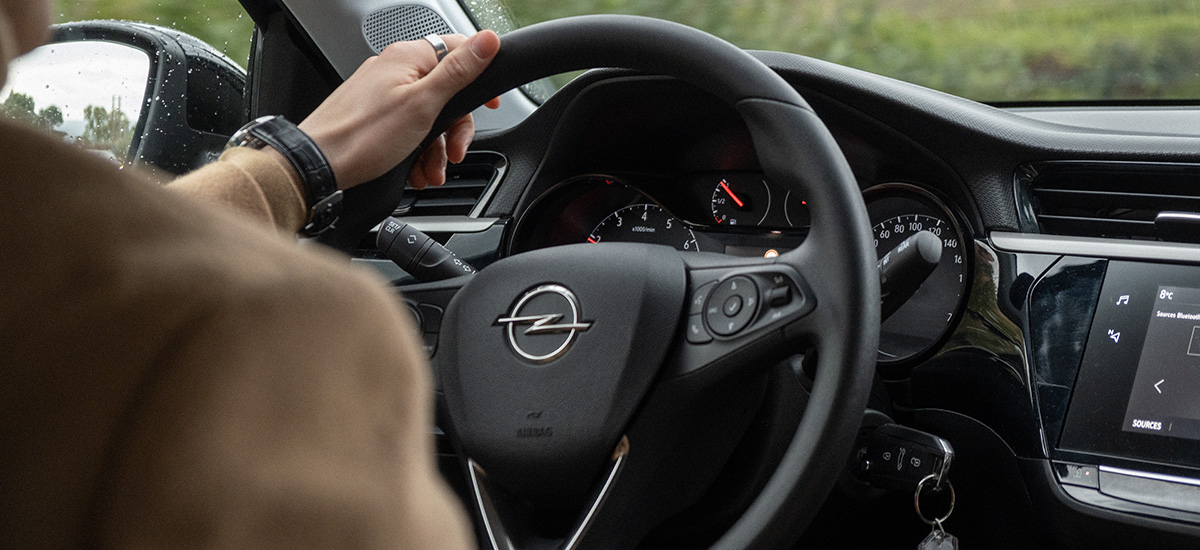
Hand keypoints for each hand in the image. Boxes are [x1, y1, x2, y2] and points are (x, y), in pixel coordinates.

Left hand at [297, 31, 501, 190]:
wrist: (318, 164)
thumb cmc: (363, 136)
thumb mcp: (424, 104)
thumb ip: (459, 71)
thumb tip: (488, 40)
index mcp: (408, 57)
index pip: (458, 50)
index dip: (480, 76)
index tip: (491, 104)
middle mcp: (394, 69)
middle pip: (445, 91)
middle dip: (454, 128)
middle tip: (454, 151)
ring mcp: (381, 92)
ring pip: (427, 115)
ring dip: (435, 147)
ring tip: (431, 170)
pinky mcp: (372, 114)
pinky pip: (406, 128)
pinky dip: (416, 150)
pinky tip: (415, 169)